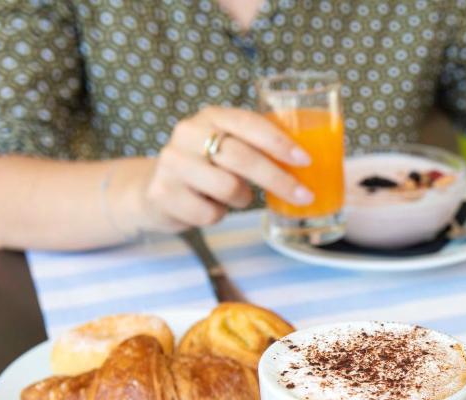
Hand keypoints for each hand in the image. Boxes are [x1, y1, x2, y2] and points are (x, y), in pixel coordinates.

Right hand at [133, 106, 314, 232]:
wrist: (155, 188)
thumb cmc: (207, 168)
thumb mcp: (228, 148)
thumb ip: (257, 148)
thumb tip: (310, 165)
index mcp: (211, 117)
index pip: (248, 123)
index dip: (278, 142)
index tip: (305, 160)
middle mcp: (188, 133)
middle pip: (242, 157)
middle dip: (279, 179)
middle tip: (304, 196)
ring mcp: (172, 163)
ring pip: (228, 188)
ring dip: (241, 199)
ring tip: (234, 196)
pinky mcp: (162, 193)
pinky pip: (209, 213)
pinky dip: (217, 216)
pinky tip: (208, 207)